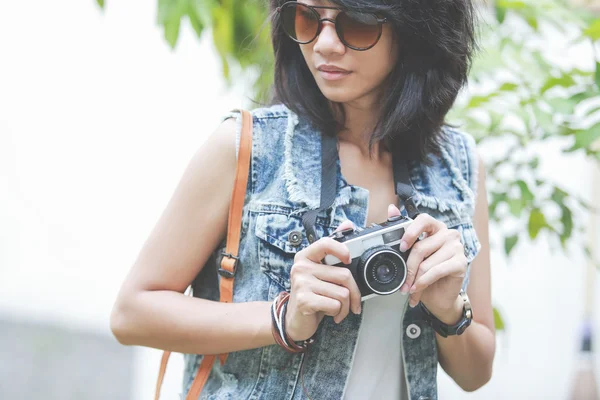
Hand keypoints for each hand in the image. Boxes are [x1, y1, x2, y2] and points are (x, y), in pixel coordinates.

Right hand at [285, 221, 361, 341]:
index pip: (326, 243)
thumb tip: (347, 223)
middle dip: (353, 293)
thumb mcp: (321, 272)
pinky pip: (335, 304)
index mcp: (305, 256)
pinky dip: (337, 313)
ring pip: (342, 293)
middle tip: (351, 301)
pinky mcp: (304, 300)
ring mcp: (301, 283)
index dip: (342, 250)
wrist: (294, 321)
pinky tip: (328, 313)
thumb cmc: (311, 295)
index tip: (348, 259)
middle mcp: (301, 267)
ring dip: (345, 306)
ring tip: (336, 308)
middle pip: (344, 275)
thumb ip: (333, 250)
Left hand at [390, 205, 467, 323]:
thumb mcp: (411, 253)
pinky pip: (436, 271)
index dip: (410, 232)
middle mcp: (448, 234)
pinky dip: (424, 282)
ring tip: (410, 289)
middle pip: (420, 247)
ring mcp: (457, 247)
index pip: (423, 219)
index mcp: (435, 227)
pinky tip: (418, 289)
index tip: (401, 246)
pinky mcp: (461, 262)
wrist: (439, 296)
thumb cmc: (425, 272)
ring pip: (426, 263)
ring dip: (415, 280)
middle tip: (402, 282)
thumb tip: (391, 209)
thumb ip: (402, 231)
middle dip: (408, 268)